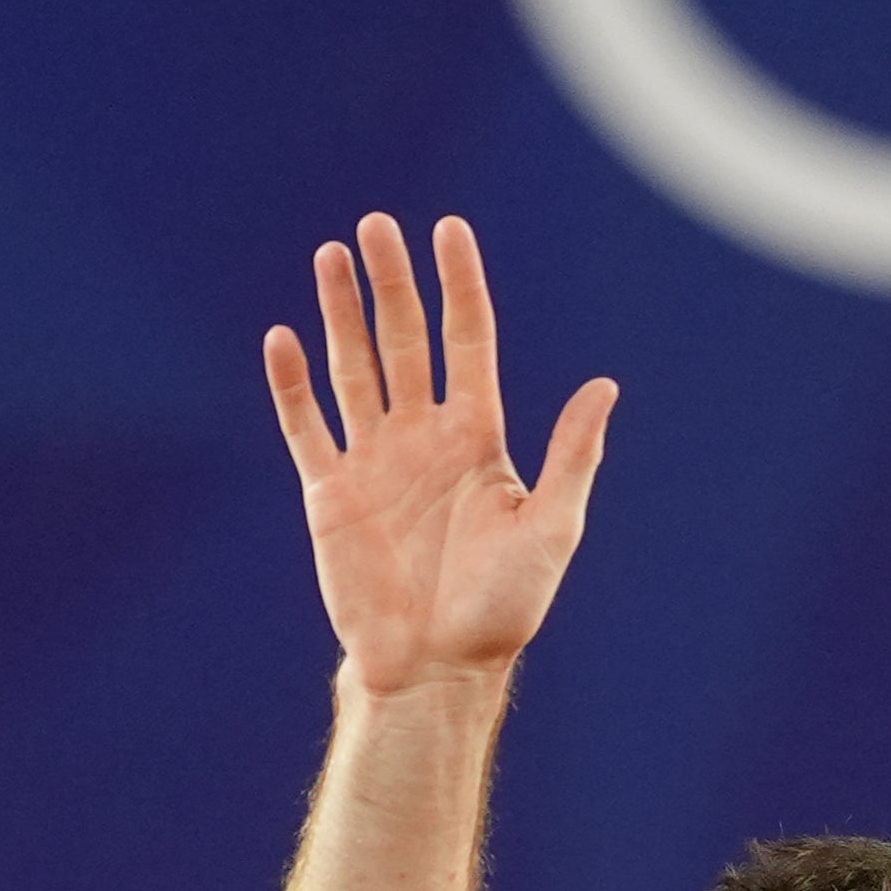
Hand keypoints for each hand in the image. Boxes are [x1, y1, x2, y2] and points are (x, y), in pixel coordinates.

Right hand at [265, 213, 617, 695]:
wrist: (438, 665)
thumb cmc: (504, 605)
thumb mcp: (553, 527)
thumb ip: (572, 455)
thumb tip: (606, 387)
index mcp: (478, 437)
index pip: (467, 341)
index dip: (459, 286)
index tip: (450, 231)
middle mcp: (423, 437)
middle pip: (404, 340)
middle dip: (391, 283)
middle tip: (376, 225)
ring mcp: (373, 460)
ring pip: (353, 368)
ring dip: (340, 313)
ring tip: (330, 254)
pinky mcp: (329, 492)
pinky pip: (306, 425)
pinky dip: (292, 383)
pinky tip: (284, 337)